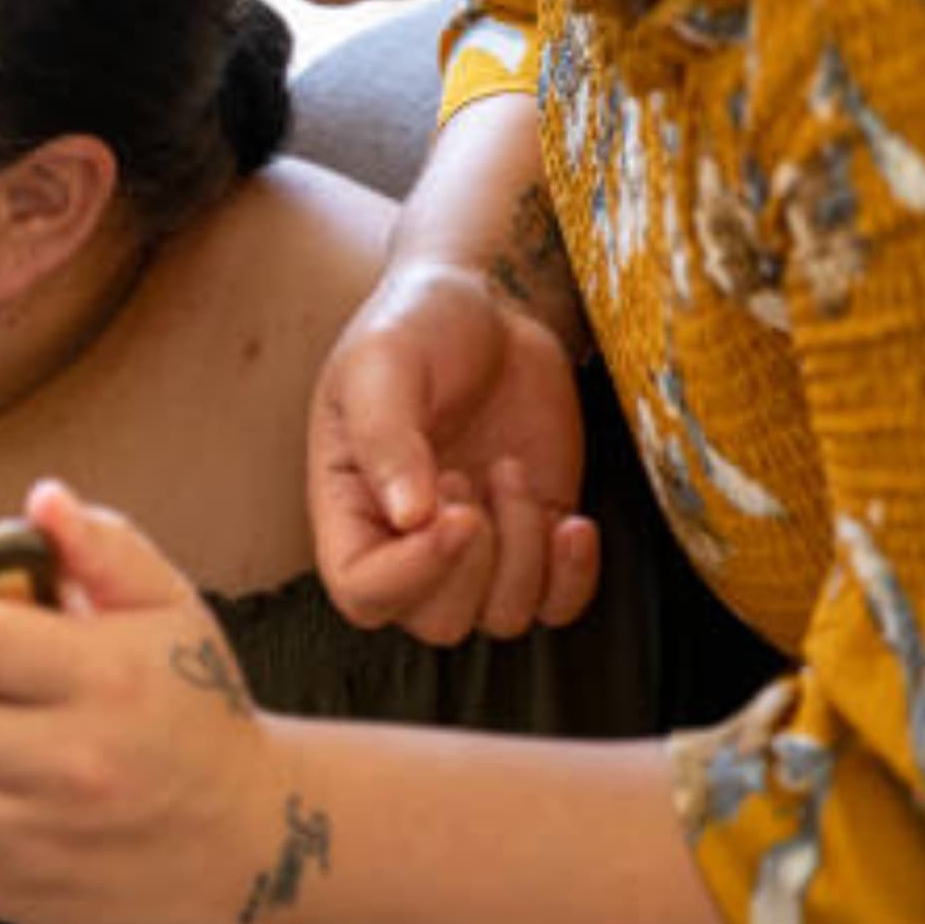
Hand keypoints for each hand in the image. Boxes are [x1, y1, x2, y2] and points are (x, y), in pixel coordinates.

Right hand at [307, 263, 597, 643]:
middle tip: (472, 469)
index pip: (364, 593)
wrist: (491, 302)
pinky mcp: (536, 535)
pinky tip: (574, 521)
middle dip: (474, 560)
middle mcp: (407, 542)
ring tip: (509, 467)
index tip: (457, 510)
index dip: (413, 575)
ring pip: (502, 617)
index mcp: (350, 508)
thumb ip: (388, 437)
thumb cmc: (419, 324)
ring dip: (523, 551)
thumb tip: (409, 518)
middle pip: (436, 621)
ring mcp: (478, 545)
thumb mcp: (383, 363)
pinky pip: (559, 606)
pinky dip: (574, 578)